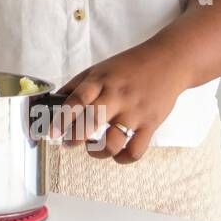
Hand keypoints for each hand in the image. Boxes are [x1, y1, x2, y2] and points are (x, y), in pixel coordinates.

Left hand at [47, 46, 185, 162]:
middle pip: (92, 121)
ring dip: (97, 152)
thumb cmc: (129, 67)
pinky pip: (135, 150)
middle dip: (75, 137)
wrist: (168, 61)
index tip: (51, 132)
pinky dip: (122, 158)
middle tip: (67, 143)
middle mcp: (117, 96)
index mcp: (100, 81)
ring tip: (92, 148)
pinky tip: (116, 154)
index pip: (77, 100)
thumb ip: (76, 86)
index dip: (62, 118)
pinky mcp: (151, 124)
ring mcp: (135, 112)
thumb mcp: (99, 69)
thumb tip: (53, 102)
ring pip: (113, 141)